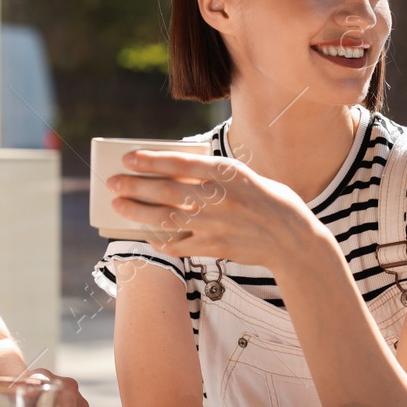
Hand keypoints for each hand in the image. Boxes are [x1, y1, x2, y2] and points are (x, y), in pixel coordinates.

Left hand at [109, 151, 315, 270]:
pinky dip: (162, 241)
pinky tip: (149, 236)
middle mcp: (220, 198)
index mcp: (229, 173)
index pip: (181, 163)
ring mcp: (217, 226)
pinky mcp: (216, 248)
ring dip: (139, 212)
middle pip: (167, 191)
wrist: (293, 240)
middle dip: (135, 186)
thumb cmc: (269, 202)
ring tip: (118, 206)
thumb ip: (215, 175)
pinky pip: (180, 245)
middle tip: (112, 183)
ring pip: (167, 218)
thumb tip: (176, 172)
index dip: (151, 160)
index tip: (128, 158)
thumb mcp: (246, 177)